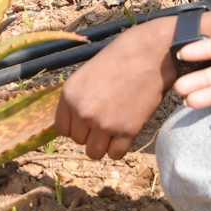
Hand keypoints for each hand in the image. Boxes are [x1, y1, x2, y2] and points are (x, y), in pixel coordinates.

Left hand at [56, 15, 183, 157]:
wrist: (149, 56)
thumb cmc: (119, 60)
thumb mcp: (86, 75)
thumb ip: (77, 99)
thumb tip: (75, 124)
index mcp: (69, 95)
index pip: (62, 129)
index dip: (75, 127)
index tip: (86, 122)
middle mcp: (83, 111)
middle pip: (79, 141)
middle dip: (90, 134)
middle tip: (105, 120)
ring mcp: (104, 123)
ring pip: (94, 153)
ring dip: (103, 145)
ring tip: (113, 130)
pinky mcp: (126, 131)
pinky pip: (115, 154)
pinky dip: (119, 148)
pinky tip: (124, 134)